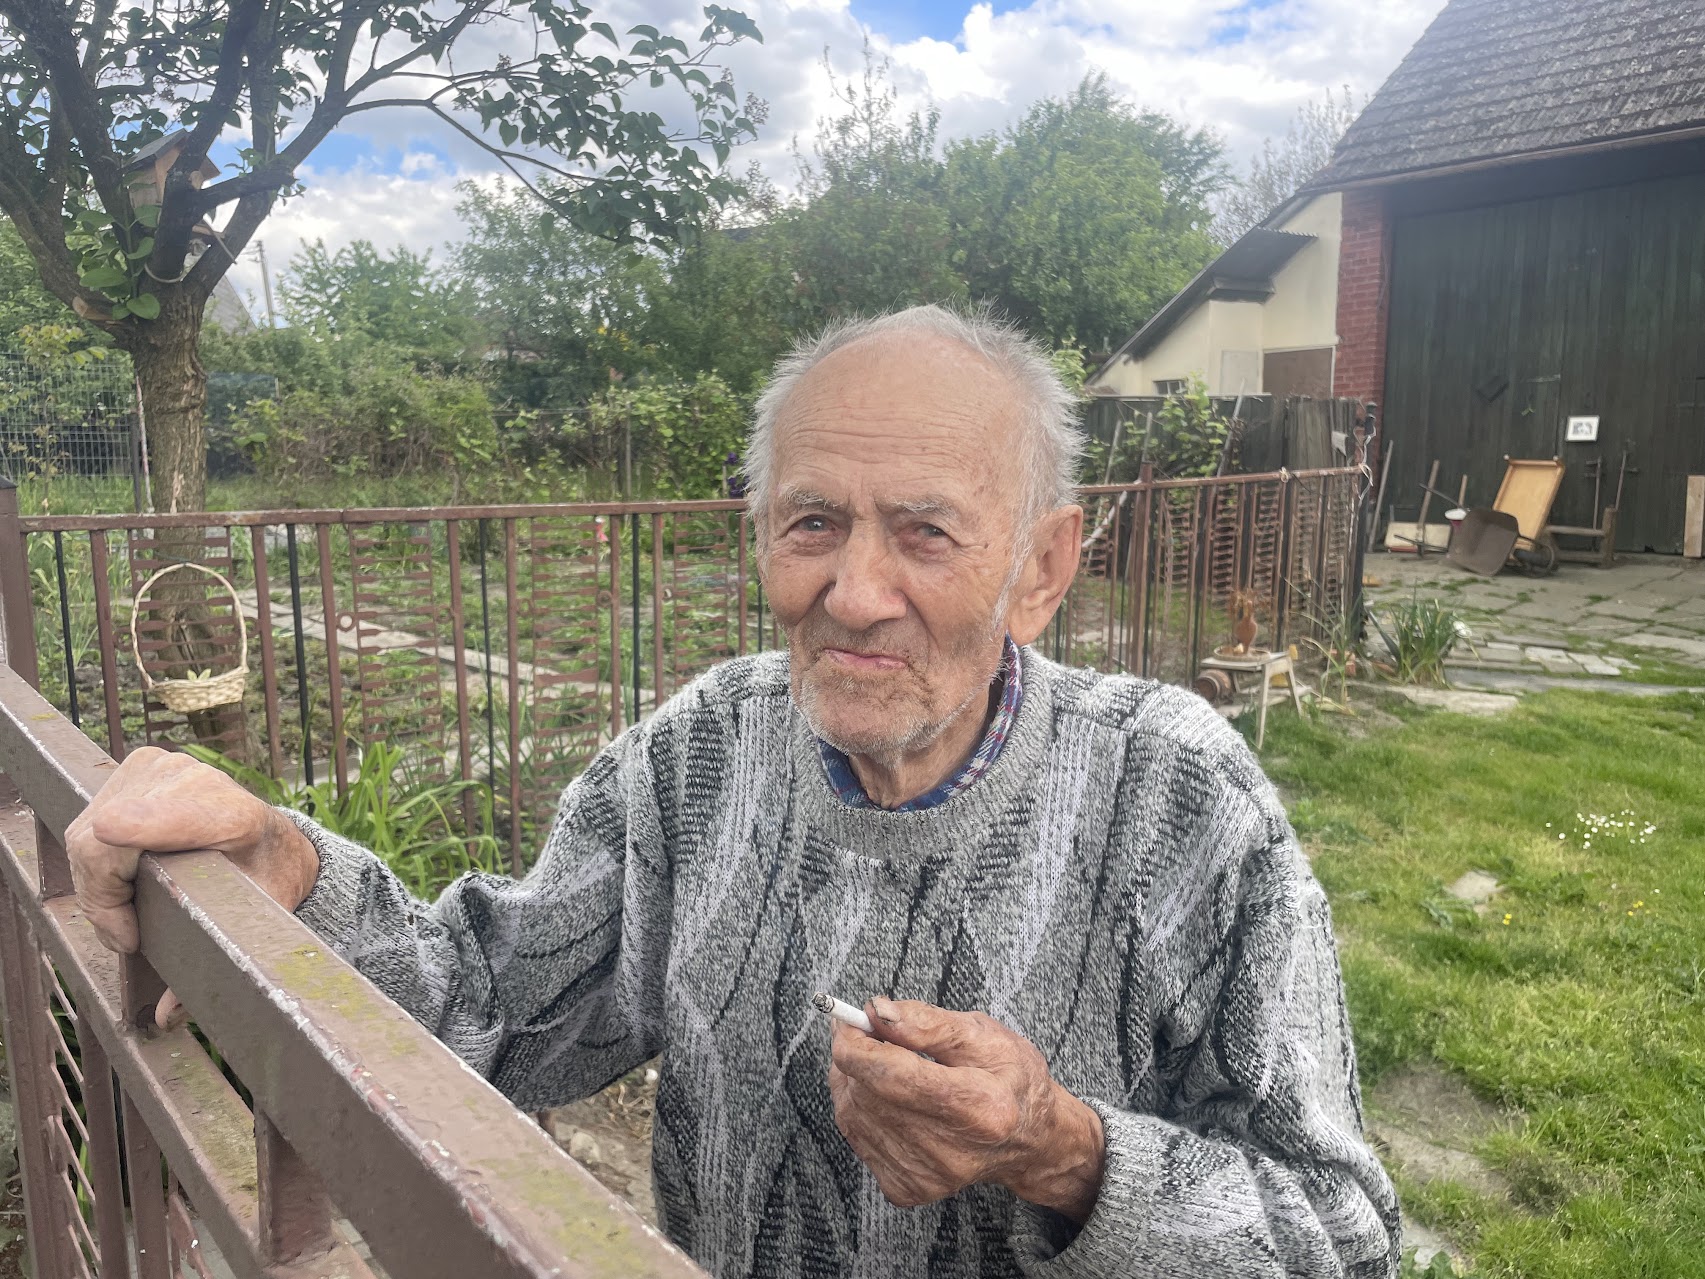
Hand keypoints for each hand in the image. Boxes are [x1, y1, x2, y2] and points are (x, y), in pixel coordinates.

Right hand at [65, 746, 319, 1025]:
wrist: (276, 841)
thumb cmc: (266, 882)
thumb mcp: (250, 925)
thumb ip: (211, 966)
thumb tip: (167, 1015)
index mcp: (237, 817)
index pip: (170, 817)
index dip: (133, 838)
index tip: (113, 864)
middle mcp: (197, 781)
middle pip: (104, 841)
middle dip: (104, 899)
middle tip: (129, 938)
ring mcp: (164, 768)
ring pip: (89, 833)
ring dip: (98, 882)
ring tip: (128, 912)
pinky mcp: (140, 766)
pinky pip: (90, 819)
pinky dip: (97, 857)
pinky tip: (125, 875)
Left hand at [827, 998, 1105, 1222]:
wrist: (1028, 1139)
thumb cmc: (1009, 1079)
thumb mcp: (983, 1035)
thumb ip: (927, 1022)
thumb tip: (877, 1012)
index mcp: (980, 1106)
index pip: (891, 1076)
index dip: (856, 1043)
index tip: (849, 1018)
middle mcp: (952, 1152)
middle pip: (866, 1094)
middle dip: (855, 1055)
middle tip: (866, 1031)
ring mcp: (927, 1176)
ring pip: (852, 1115)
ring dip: (853, 1080)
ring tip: (881, 1061)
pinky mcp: (908, 1189)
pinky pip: (856, 1138)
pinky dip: (860, 1108)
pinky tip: (886, 1096)